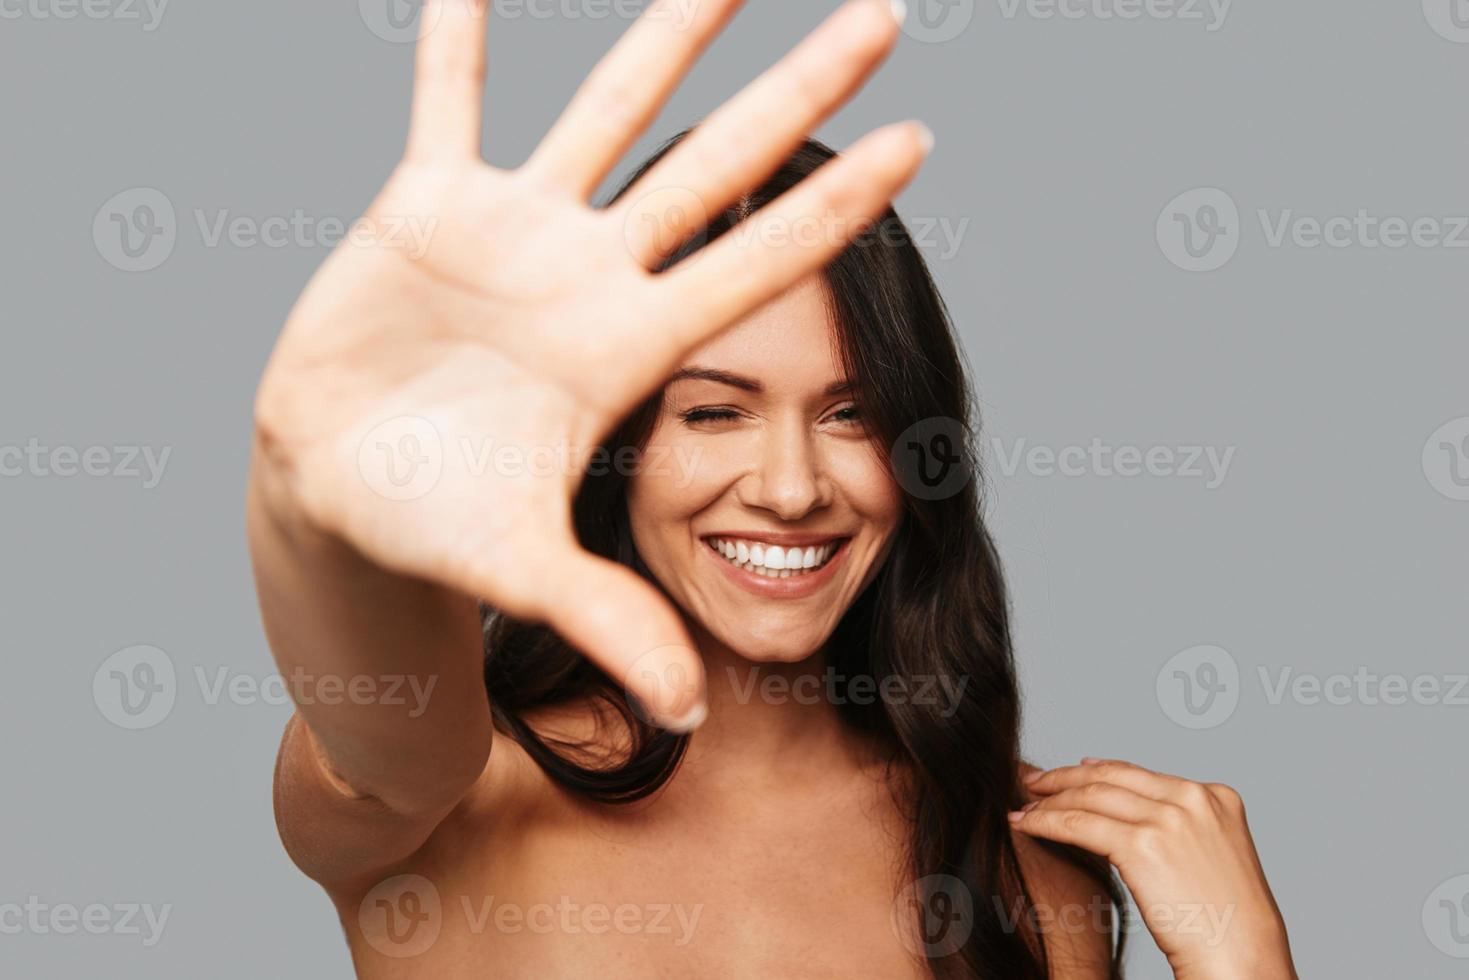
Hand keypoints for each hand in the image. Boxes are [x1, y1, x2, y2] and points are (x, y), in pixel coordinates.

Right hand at [251, 0, 925, 729]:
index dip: (838, 207)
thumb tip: (688, 717)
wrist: (338, 489)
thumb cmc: (435, 528)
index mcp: (629, 348)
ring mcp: (514, 234)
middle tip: (886, 12)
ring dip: (667, 36)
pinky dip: (455, 40)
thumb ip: (609, 621)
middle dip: (795, 89)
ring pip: (605, 112)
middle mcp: (590, 274)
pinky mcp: (424, 208)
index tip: (923, 139)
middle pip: (715, 166)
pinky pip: (446, 103)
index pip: (758, 263)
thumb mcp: (523, 568)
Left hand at [1012, 758, 1296, 979]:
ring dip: (1049, 800)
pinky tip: (1026, 824)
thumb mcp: (1211, 857)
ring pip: (1090, 797)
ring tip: (1024, 806)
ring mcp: (1169, 818)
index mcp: (1215, 797)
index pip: (1139, 774)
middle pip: (1111, 777)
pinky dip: (1045, 822)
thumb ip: (1178, 828)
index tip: (1069, 773)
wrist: (1241, 958)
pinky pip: (1079, 824)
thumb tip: (1128, 815)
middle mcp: (1194, 798)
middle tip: (1033, 782)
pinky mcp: (1143, 844)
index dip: (1096, 772)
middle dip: (1064, 778)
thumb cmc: (1225, 923)